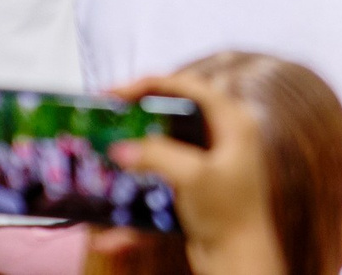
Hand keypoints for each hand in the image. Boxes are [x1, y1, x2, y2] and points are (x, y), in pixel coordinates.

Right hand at [88, 72, 283, 274]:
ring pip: (163, 145)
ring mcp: (210, 160)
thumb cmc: (228, 214)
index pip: (190, 86)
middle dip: (138, 115)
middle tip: (105, 116)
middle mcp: (224, 135)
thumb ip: (157, 156)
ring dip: (133, 153)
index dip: (151, 84)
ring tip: (103, 154)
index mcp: (234, 121)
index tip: (114, 93)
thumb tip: (121, 147)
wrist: (239, 260)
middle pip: (174, 111)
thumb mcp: (193, 177)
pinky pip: (160, 178)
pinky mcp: (196, 184)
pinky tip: (112, 235)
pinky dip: (137, 197)